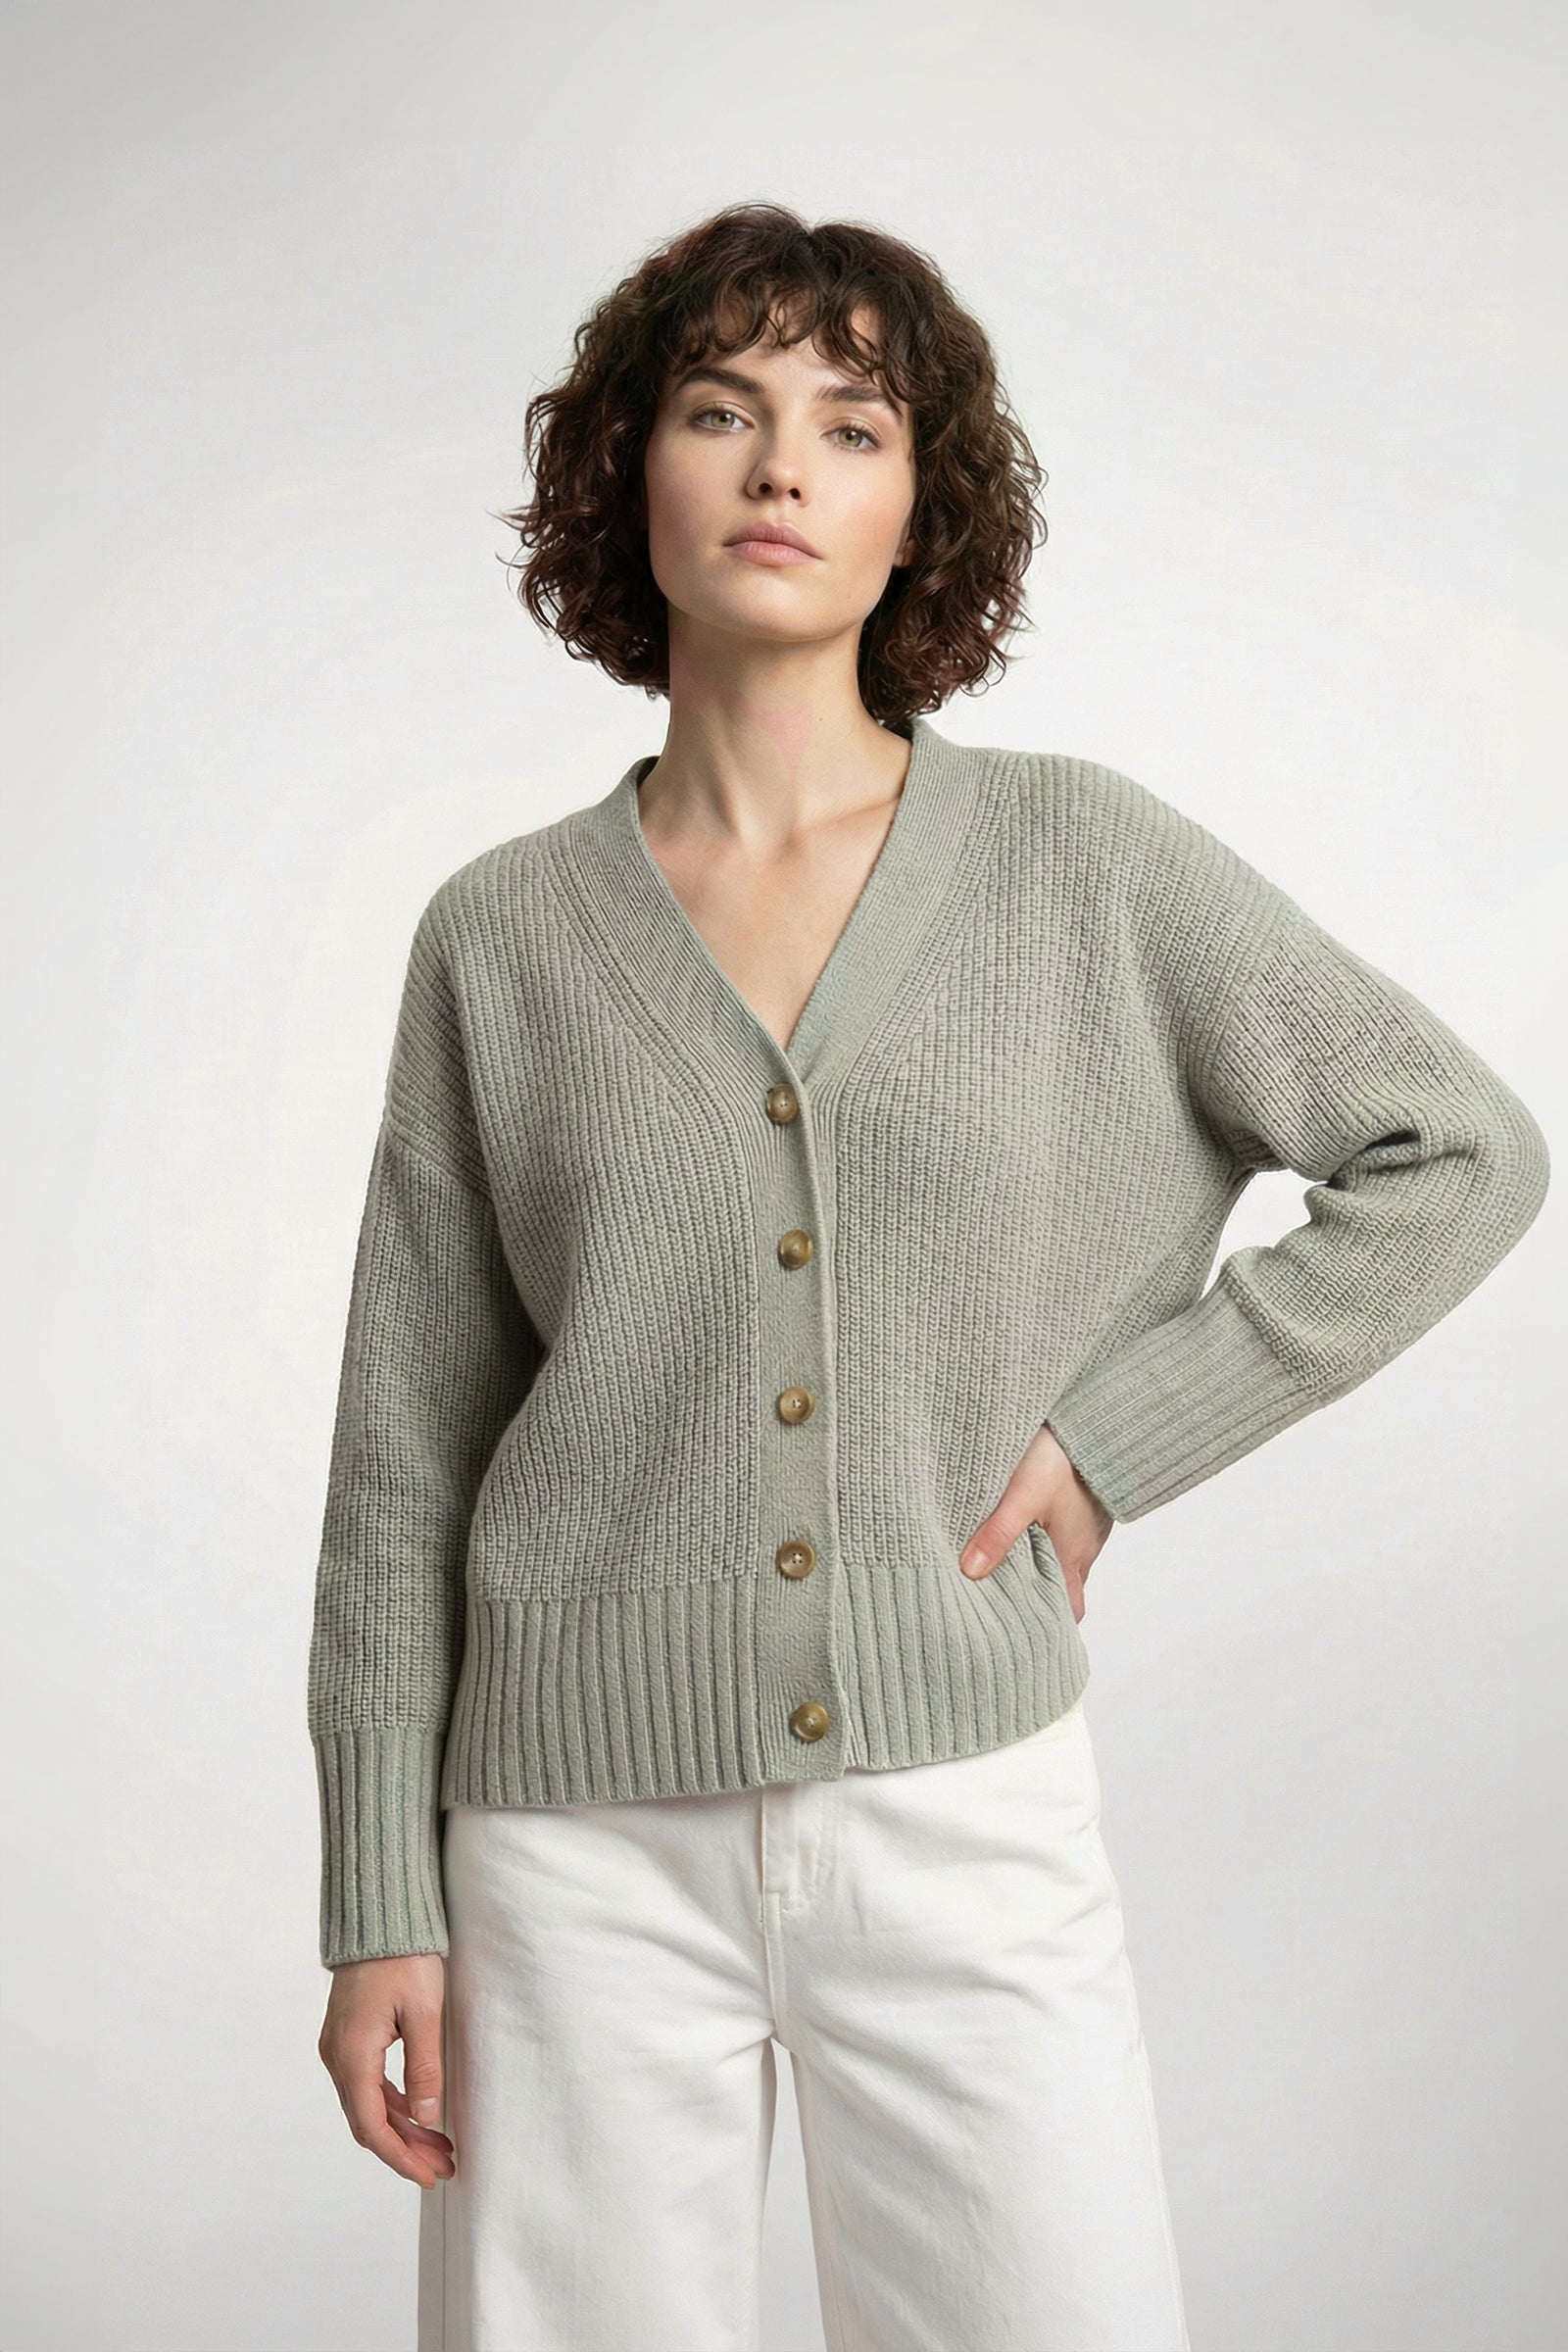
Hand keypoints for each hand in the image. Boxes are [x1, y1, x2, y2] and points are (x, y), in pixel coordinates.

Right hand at [318, 1953, 455, 2188]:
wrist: (379, 1916)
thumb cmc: (404, 1958)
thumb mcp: (424, 2013)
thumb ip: (424, 2069)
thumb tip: (428, 2120)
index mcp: (353, 2055)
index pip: (372, 2127)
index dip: (401, 2158)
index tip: (429, 2176)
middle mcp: (337, 2056)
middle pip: (369, 2121)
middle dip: (406, 2149)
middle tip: (443, 2167)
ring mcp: (338, 2047)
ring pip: (367, 2105)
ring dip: (402, 2128)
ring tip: (440, 2146)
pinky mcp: (347, 2037)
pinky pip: (367, 2084)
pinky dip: (393, 2104)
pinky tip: (420, 2113)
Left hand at [956, 1424, 1112, 1621]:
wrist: (1095, 1415)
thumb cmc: (1063, 1455)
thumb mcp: (1024, 1495)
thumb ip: (998, 1534)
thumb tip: (969, 1572)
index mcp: (1074, 1555)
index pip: (1070, 1610)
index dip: (1050, 1626)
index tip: (1021, 1631)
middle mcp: (1085, 1546)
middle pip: (1063, 1587)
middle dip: (1036, 1597)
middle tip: (999, 1600)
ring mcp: (1086, 1524)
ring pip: (1061, 1557)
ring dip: (1036, 1564)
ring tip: (999, 1566)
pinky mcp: (1082, 1502)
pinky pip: (1063, 1531)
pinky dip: (1042, 1538)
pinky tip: (1018, 1527)